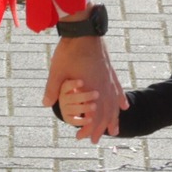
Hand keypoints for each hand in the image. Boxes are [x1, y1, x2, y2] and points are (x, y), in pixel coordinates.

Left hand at [42, 27, 125, 143]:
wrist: (83, 30)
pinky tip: (124, 107)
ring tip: (115, 131)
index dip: (88, 129)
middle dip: (100, 129)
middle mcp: (103, 86)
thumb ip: (52, 89)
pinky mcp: (109, 71)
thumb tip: (46, 105)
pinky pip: (118, 89)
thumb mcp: (57, 71)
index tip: (82, 138)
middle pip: (105, 113)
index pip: (93, 115)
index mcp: (91, 88)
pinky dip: (121, 99)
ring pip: (114, 104)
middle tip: (95, 141)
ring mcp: (108, 78)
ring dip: (114, 119)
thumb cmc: (69, 50)